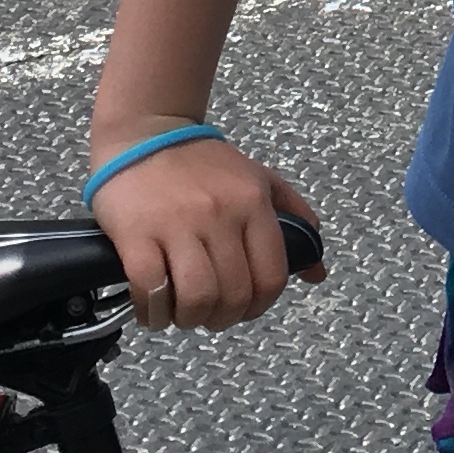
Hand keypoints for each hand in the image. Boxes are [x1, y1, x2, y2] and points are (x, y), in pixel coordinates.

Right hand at [90, 130, 320, 331]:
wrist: (143, 133)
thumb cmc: (202, 164)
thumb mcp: (259, 180)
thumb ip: (295, 220)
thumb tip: (317, 273)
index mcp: (253, 202)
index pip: (271, 277)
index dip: (258, 306)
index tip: (242, 308)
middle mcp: (220, 213)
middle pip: (234, 295)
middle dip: (222, 318)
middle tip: (207, 313)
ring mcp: (177, 224)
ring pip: (197, 298)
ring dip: (189, 319)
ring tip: (180, 311)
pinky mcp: (136, 233)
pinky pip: (151, 289)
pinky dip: (152, 311)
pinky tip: (151, 307)